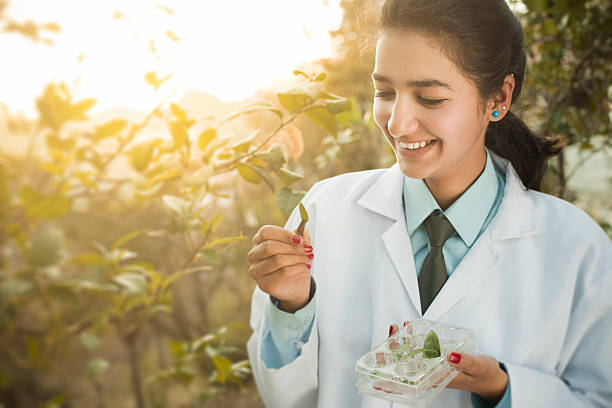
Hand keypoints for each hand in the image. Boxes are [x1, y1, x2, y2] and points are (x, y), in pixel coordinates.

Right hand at [247, 225, 312, 312]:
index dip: (284, 234)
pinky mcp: (264, 284)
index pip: (266, 232)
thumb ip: (301, 236)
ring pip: (277, 260)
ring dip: (298, 258)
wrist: (295, 284)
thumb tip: (303, 231)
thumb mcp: (299, 246)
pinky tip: (304, 267)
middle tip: (308, 249)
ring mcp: (256, 271)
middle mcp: (254, 255)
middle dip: (292, 248)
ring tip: (309, 258)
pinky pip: (282, 273)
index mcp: (259, 241)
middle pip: (270, 247)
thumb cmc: (294, 261)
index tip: (300, 239)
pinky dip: (297, 268)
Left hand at [389, 322, 507, 402]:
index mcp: (438, 379)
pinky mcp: (437, 357)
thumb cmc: (485, 375)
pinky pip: (420, 348)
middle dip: (392, 355)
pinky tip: (409, 329)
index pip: (410, 381)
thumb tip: (452, 356)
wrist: (491, 376)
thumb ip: (466, 361)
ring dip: (400, 344)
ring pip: (411, 355)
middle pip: (406, 366)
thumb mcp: (478, 366)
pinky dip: (413, 338)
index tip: (377, 378)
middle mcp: (432, 373)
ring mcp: (434, 365)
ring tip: (394, 329)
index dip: (393, 380)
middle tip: (384, 341)